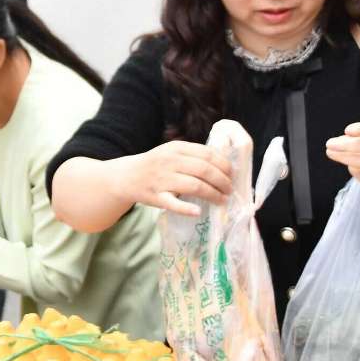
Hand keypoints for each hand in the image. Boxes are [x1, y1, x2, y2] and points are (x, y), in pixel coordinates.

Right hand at [111, 140, 234, 217]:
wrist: (127, 176)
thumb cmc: (155, 164)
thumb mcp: (172, 152)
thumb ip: (193, 155)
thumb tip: (224, 164)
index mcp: (177, 148)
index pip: (208, 154)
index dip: (224, 165)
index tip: (232, 174)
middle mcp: (170, 161)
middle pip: (204, 170)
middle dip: (222, 181)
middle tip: (229, 189)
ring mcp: (162, 179)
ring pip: (194, 186)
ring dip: (213, 194)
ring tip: (222, 200)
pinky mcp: (156, 197)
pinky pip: (174, 203)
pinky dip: (187, 208)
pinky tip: (198, 211)